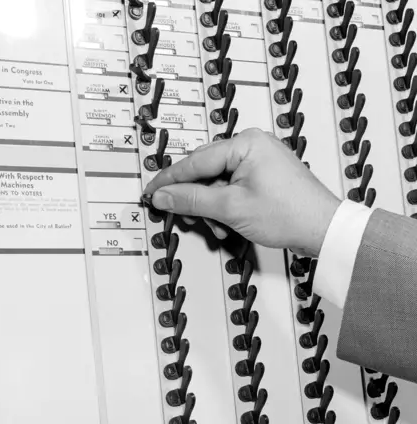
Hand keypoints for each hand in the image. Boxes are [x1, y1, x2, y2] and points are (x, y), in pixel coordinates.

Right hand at [144, 128, 340, 257]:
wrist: (323, 229)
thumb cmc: (289, 213)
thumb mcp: (231, 208)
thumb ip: (193, 200)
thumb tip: (164, 195)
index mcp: (245, 143)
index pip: (194, 161)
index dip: (169, 180)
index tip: (151, 192)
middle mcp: (252, 145)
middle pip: (205, 171)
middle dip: (196, 199)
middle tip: (184, 217)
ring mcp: (260, 161)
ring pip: (218, 183)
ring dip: (212, 208)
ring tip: (219, 227)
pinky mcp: (265, 177)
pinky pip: (233, 188)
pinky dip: (226, 207)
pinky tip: (229, 224)